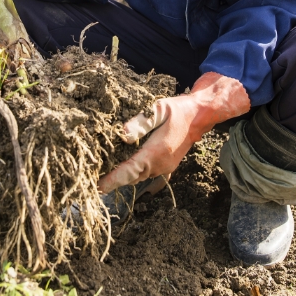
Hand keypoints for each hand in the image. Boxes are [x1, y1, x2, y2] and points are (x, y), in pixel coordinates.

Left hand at [97, 72, 249, 193]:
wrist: (200, 115)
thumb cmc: (178, 109)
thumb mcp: (159, 108)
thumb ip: (141, 122)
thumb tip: (123, 136)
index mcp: (157, 152)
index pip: (131, 170)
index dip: (114, 179)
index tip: (99, 186)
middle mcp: (161, 164)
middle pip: (133, 177)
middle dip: (114, 180)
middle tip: (94, 180)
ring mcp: (165, 167)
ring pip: (139, 176)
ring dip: (123, 177)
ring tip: (104, 175)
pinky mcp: (167, 166)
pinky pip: (147, 174)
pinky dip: (134, 174)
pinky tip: (122, 170)